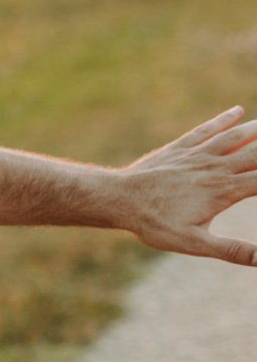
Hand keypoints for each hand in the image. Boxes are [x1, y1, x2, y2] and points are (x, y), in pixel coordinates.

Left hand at [118, 105, 256, 264]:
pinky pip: (205, 130)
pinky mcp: (179, 149)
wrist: (118, 199)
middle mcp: (214, 168)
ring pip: (234, 137)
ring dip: (255, 129)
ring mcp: (196, 155)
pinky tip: (236, 111)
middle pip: (255, 153)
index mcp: (224, 191)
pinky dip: (222, 120)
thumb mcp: (195, 244)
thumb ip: (232, 250)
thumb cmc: (155, 224)